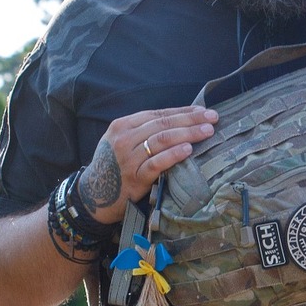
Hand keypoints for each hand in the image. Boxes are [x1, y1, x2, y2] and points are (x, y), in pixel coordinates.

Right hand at [75, 106, 217, 226]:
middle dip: (190, 120)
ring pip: (161, 140)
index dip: (182, 111)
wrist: (93, 195)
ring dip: (187, 134)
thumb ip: (144, 132)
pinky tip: (188, 150)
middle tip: (212, 118)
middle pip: (162, 124)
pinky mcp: (133, 178)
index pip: (158, 114)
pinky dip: (173, 155)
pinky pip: (156, 163)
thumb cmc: (114, 167)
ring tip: (207, 131)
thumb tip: (179, 123)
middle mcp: (124, 138)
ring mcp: (128, 158)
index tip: (203, 111)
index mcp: (123, 125)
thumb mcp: (123, 142)